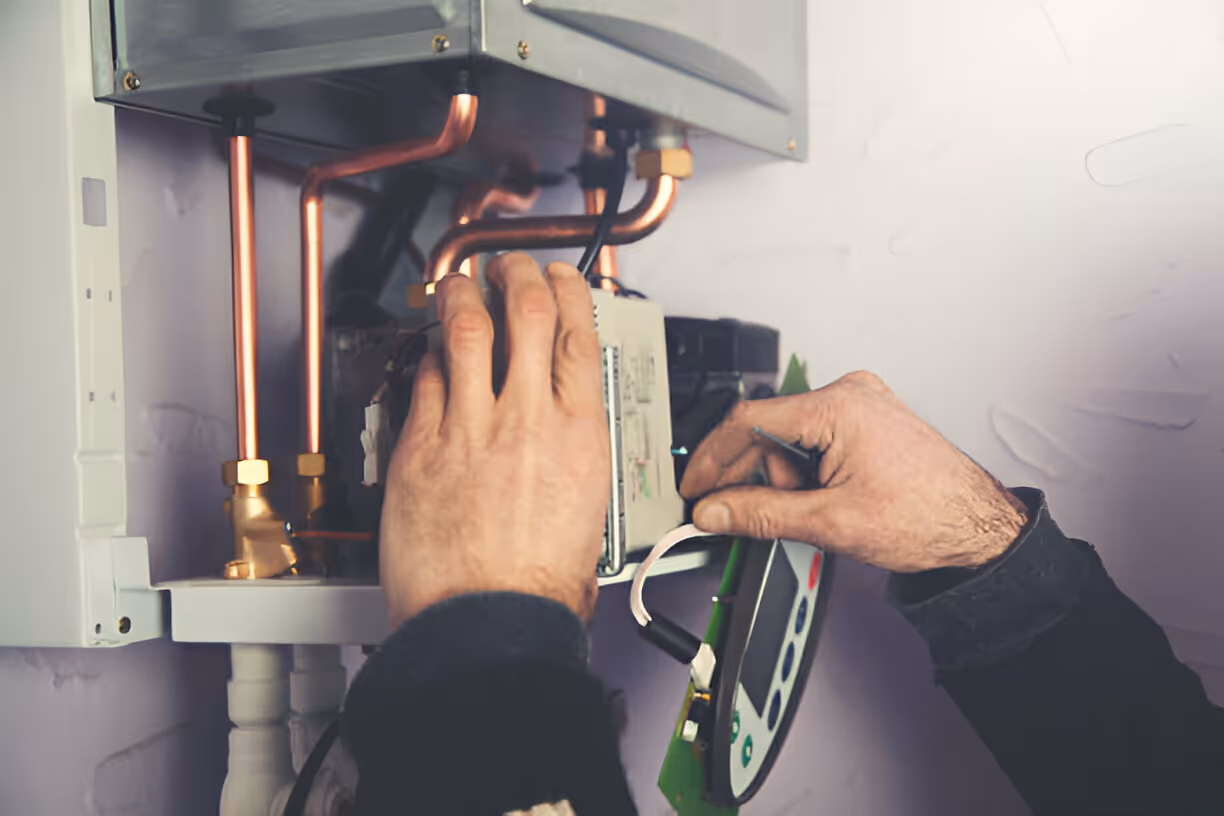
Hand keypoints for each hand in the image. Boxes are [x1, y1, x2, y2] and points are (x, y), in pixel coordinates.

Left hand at [380, 254, 609, 627]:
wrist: (489, 622)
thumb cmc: (539, 588)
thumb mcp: (591, 515)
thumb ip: (574, 465)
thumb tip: (567, 452)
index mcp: (578, 432)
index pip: (576, 333)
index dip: (566, 291)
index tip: (558, 279)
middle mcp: (526, 418)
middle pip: (524, 312)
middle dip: (515, 274)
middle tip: (507, 266)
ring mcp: (470, 427)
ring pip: (464, 330)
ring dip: (461, 294)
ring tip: (457, 284)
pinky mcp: (421, 447)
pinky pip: (422, 381)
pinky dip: (426, 360)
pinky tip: (426, 357)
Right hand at [680, 371, 1026, 571]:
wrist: (977, 528)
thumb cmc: (928, 517)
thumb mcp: (830, 523)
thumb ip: (760, 515)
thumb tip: (715, 511)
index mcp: (838, 406)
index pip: (748, 419)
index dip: (712, 458)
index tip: (694, 487)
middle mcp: (849, 394)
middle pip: (766, 430)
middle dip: (757, 478)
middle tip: (752, 517)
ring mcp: (859, 405)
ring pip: (788, 440)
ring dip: (785, 481)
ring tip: (816, 514)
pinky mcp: (865, 421)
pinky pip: (812, 441)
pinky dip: (805, 474)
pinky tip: (824, 501)